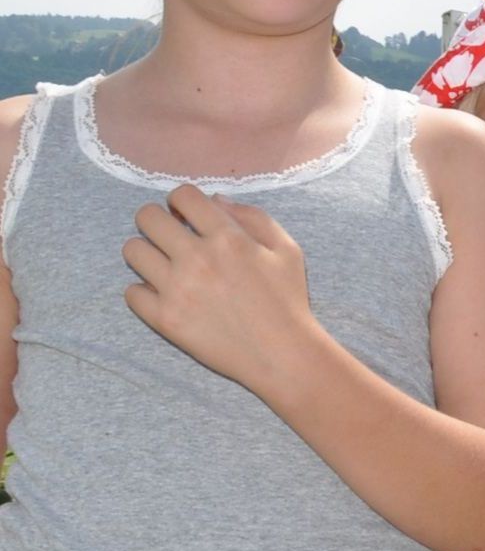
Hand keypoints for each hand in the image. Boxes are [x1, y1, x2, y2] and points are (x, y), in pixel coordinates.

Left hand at [120, 187, 320, 395]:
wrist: (282, 354)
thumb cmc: (287, 300)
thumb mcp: (286, 250)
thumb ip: (253, 217)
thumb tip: (215, 200)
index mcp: (228, 238)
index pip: (182, 195)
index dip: (181, 201)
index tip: (187, 216)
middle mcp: (197, 259)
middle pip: (147, 217)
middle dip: (157, 220)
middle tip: (170, 237)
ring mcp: (177, 290)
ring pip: (132, 250)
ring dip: (147, 253)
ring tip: (165, 266)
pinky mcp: (165, 319)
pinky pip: (131, 292)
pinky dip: (144, 291)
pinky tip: (165, 295)